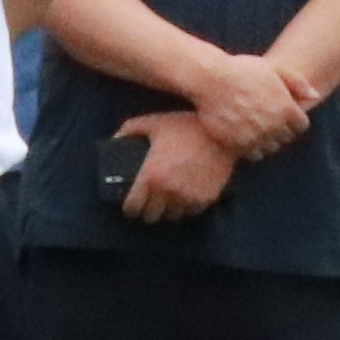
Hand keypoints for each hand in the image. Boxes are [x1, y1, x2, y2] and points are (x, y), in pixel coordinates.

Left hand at [116, 107, 240, 222]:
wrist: (223, 132)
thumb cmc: (186, 126)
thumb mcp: (155, 123)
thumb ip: (130, 130)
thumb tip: (115, 139)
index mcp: (151, 176)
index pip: (133, 207)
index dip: (130, 207)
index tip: (131, 204)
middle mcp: (168, 191)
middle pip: (151, 216)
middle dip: (147, 210)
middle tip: (149, 202)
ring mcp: (188, 197)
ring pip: (172, 216)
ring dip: (167, 210)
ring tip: (167, 199)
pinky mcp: (206, 199)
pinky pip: (191, 212)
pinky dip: (186, 207)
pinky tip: (184, 196)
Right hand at [183, 45, 310, 158]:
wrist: (209, 79)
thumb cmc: (241, 70)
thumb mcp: (273, 69)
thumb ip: (297, 82)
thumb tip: (315, 96)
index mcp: (287, 108)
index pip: (301, 125)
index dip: (293, 119)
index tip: (282, 113)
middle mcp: (274, 125)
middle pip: (285, 138)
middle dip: (280, 131)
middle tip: (266, 120)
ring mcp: (256, 137)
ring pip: (269, 149)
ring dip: (266, 142)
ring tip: (255, 129)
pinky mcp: (238, 145)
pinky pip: (252, 155)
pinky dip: (250, 148)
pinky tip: (243, 136)